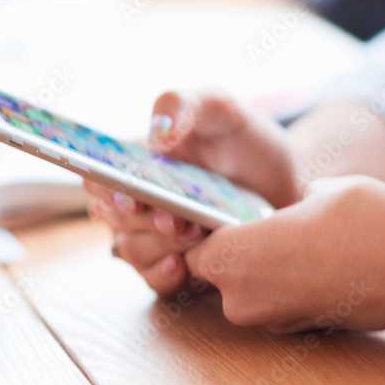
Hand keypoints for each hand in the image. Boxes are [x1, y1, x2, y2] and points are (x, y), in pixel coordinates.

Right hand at [85, 89, 299, 295]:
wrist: (288, 181)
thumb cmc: (244, 139)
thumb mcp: (219, 106)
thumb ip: (183, 104)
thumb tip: (157, 134)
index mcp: (136, 160)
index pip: (96, 174)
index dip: (103, 186)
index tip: (129, 192)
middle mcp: (137, 199)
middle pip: (112, 216)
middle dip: (141, 219)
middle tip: (175, 217)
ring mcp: (155, 235)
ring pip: (132, 250)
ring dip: (157, 245)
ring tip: (193, 234)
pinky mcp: (177, 264)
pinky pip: (155, 280)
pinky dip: (163, 275)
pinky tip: (183, 266)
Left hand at [184, 175, 384, 332]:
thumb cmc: (359, 216)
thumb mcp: (311, 192)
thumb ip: (281, 207)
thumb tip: (285, 210)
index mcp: (230, 257)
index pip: (191, 247)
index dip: (206, 231)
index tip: (225, 217)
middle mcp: (240, 298)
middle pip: (216, 274)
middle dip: (235, 254)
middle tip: (266, 228)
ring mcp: (272, 322)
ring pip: (248, 291)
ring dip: (265, 273)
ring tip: (300, 245)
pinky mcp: (301, 333)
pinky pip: (279, 305)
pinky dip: (290, 289)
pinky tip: (319, 266)